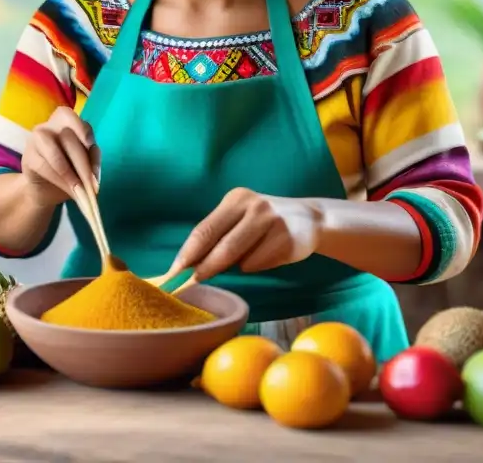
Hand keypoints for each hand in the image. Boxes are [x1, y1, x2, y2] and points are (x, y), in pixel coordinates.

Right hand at [20, 106, 100, 209]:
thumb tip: (94, 177)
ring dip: (69, 173)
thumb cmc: (70, 170)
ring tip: (80, 190)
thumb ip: (91, 161)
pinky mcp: (28, 157)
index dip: (83, 131)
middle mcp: (49, 126)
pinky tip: (68, 189)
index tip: (91, 146)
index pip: (74, 119)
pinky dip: (58, 180)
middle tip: (91, 183)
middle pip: (66, 136)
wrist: (46, 188)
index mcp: (66, 122)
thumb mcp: (85, 163)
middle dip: (81, 161)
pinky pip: (43, 167)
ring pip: (54, 151)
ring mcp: (36, 140)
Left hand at [172, 188, 322, 280]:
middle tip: (192, 282)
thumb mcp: (240, 219)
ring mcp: (274, 222)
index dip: (188, 253)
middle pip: (222, 246)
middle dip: (205, 268)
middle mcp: (255, 206)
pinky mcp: (290, 240)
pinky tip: (266, 256)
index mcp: (236, 199)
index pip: (204, 230)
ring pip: (243, 260)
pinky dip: (256, 267)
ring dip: (236, 267)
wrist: (309, 218)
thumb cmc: (263, 223)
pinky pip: (261, 264)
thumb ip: (217, 236)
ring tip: (244, 258)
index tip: (173, 272)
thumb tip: (187, 264)